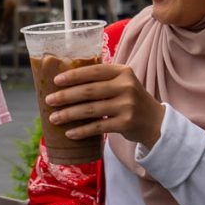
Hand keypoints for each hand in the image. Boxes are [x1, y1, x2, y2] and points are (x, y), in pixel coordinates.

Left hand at [44, 63, 165, 148]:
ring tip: (54, 118)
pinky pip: (98, 127)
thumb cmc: (130, 100)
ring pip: (91, 110)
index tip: (56, 80)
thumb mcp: (122, 83)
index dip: (74, 75)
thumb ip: (102, 79)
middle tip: (49, 100)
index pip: (94, 71)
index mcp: (123, 71)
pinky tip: (69, 133)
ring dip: (69, 114)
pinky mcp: (126, 123)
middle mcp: (126, 86)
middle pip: (89, 90)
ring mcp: (127, 105)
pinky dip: (82, 131)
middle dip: (66, 96)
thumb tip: (66, 82)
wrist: (155, 122)